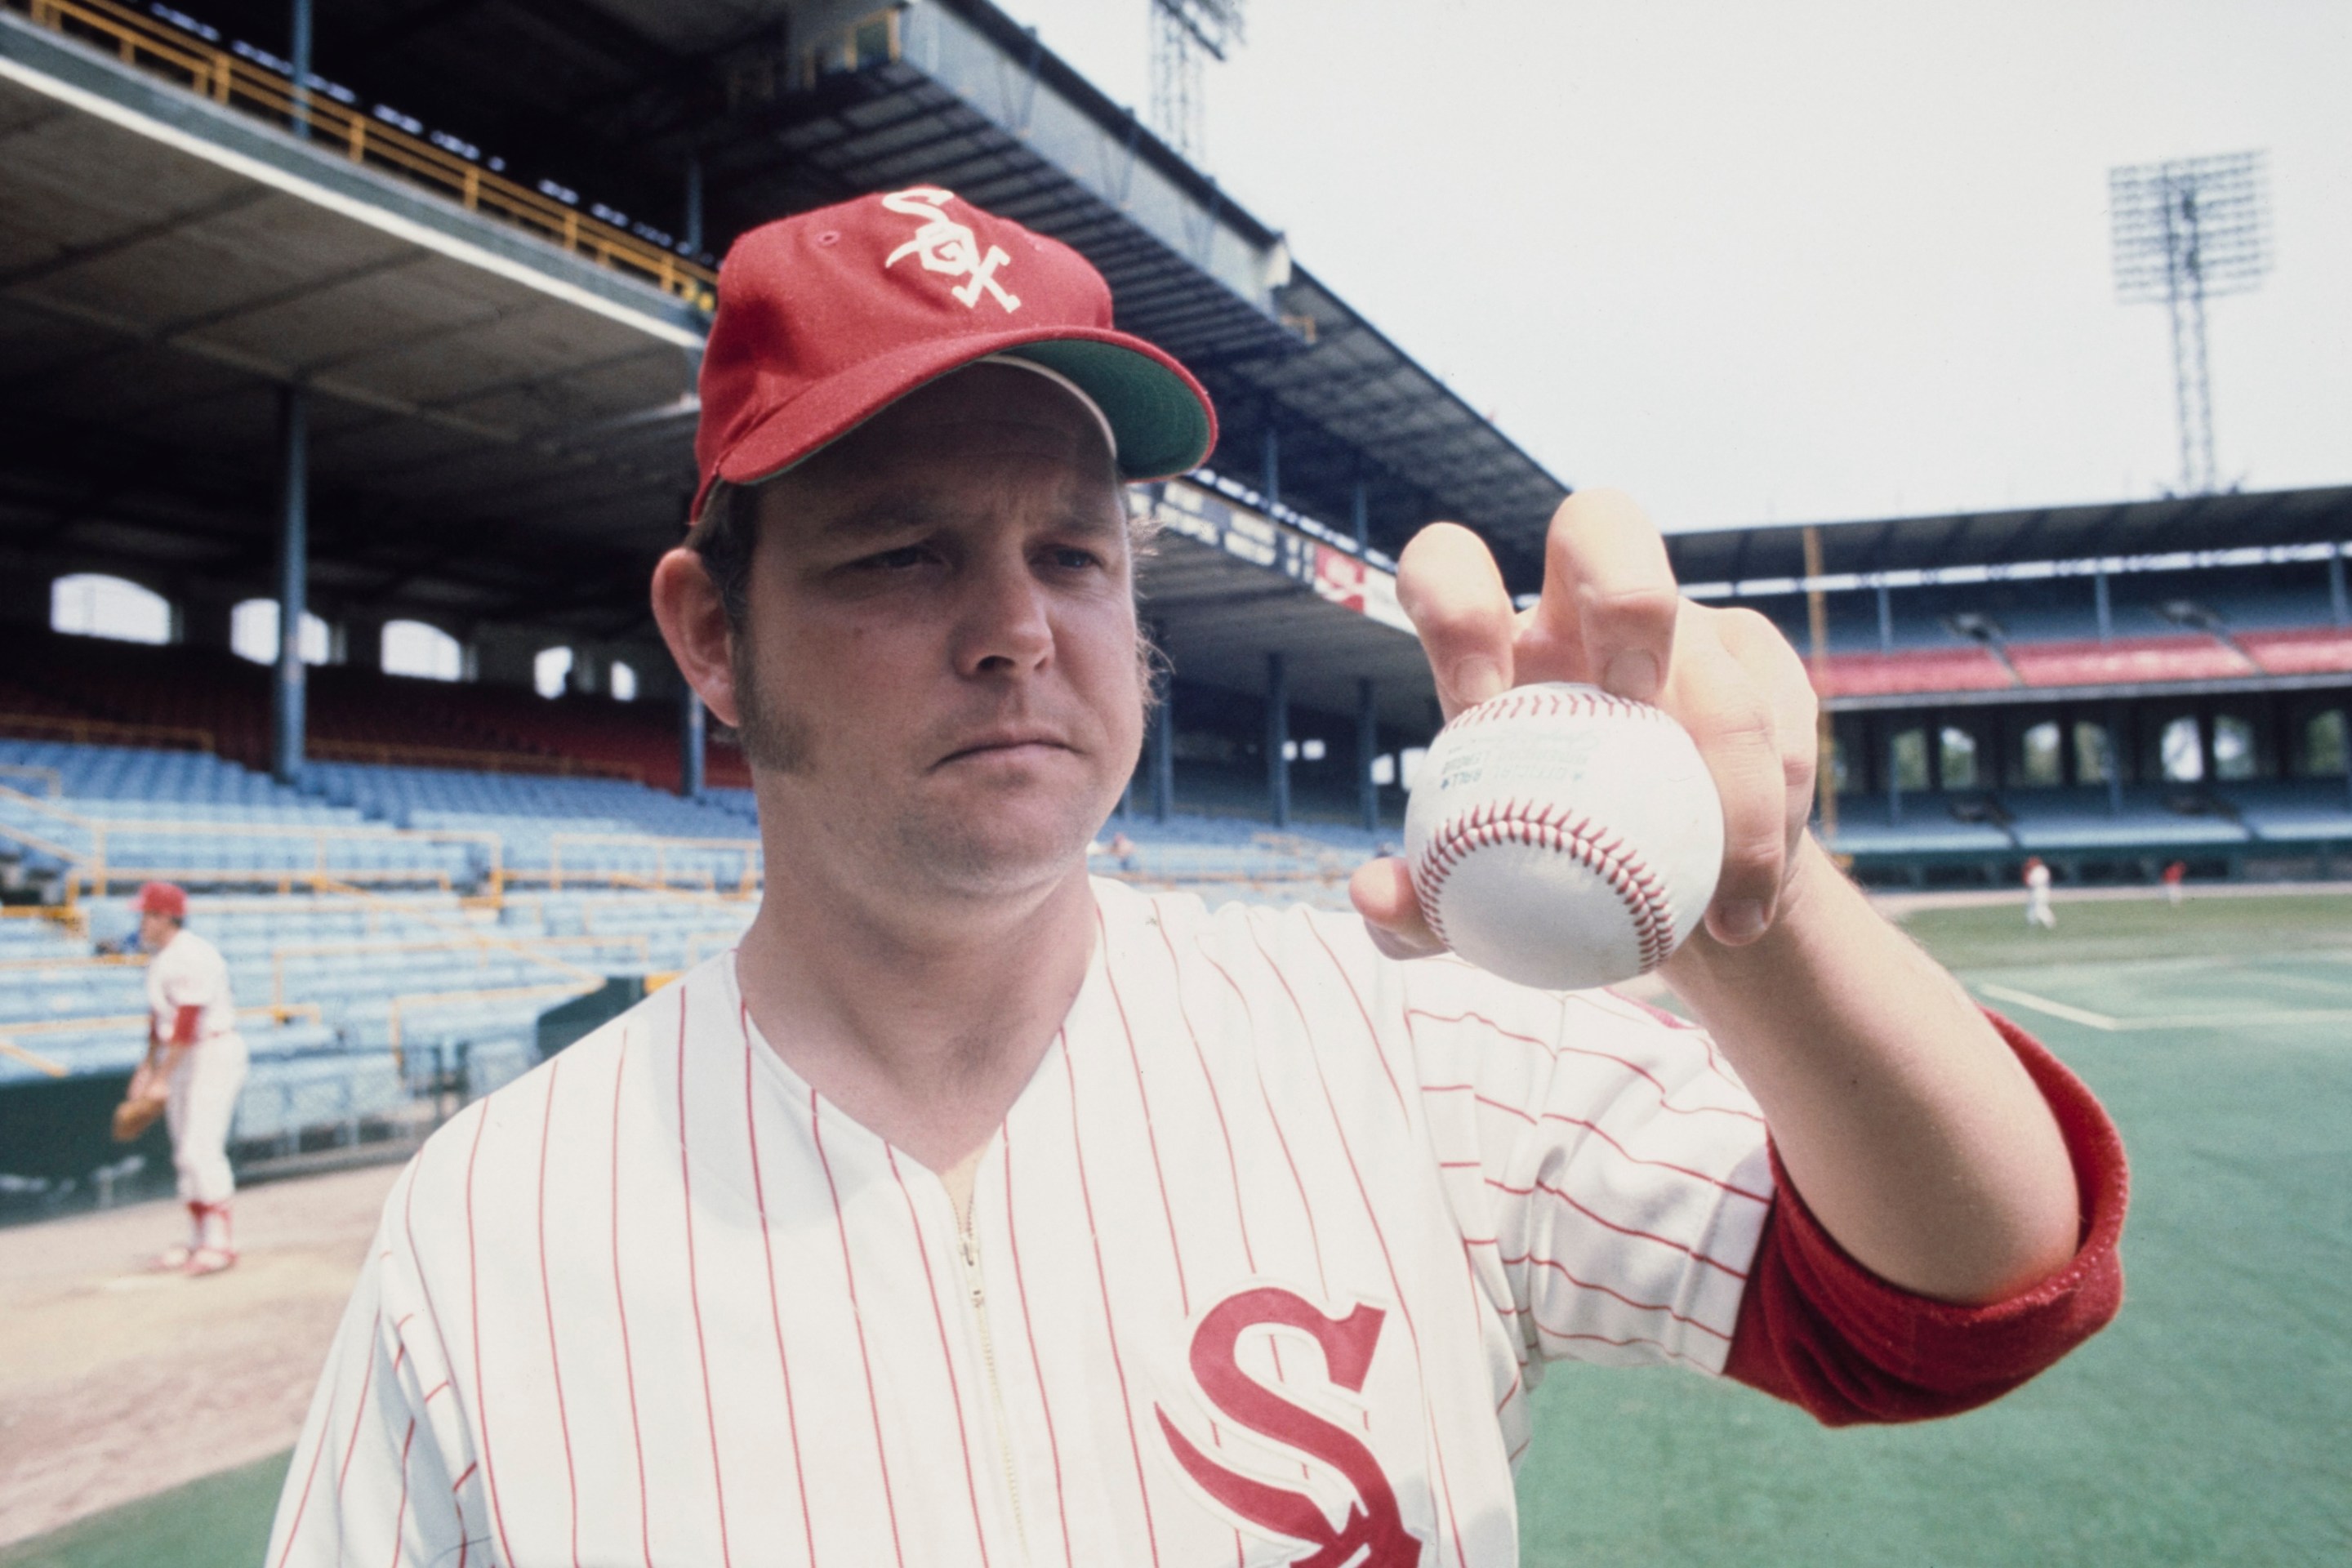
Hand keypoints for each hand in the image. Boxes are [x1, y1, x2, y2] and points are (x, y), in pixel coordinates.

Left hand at [1351, 489, 1819, 962]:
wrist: (1667, 906)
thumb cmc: (1544, 887)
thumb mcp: (1473, 912)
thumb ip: (1417, 910)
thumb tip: (1376, 896)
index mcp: (1494, 649)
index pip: (1449, 566)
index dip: (1456, 600)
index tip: (1477, 697)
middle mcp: (1588, 612)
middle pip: (1601, 521)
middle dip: (1626, 592)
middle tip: (1637, 700)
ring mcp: (1688, 627)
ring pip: (1719, 669)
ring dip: (1734, 793)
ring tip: (1723, 908)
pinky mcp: (1764, 666)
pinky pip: (1785, 727)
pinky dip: (1775, 822)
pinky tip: (1750, 904)